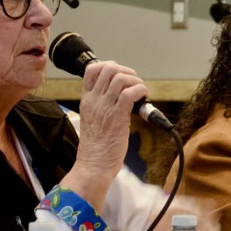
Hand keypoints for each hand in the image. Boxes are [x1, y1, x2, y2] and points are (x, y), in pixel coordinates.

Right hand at [63, 61, 148, 209]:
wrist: (93, 165)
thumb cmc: (96, 146)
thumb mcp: (92, 119)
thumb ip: (101, 105)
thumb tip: (119, 96)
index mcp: (86, 99)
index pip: (92, 69)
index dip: (110, 66)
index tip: (122, 76)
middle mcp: (94, 100)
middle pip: (109, 68)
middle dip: (127, 71)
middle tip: (135, 84)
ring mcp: (104, 107)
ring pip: (120, 78)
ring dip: (136, 81)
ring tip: (141, 93)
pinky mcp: (117, 116)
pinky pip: (130, 93)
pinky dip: (140, 91)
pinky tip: (144, 99)